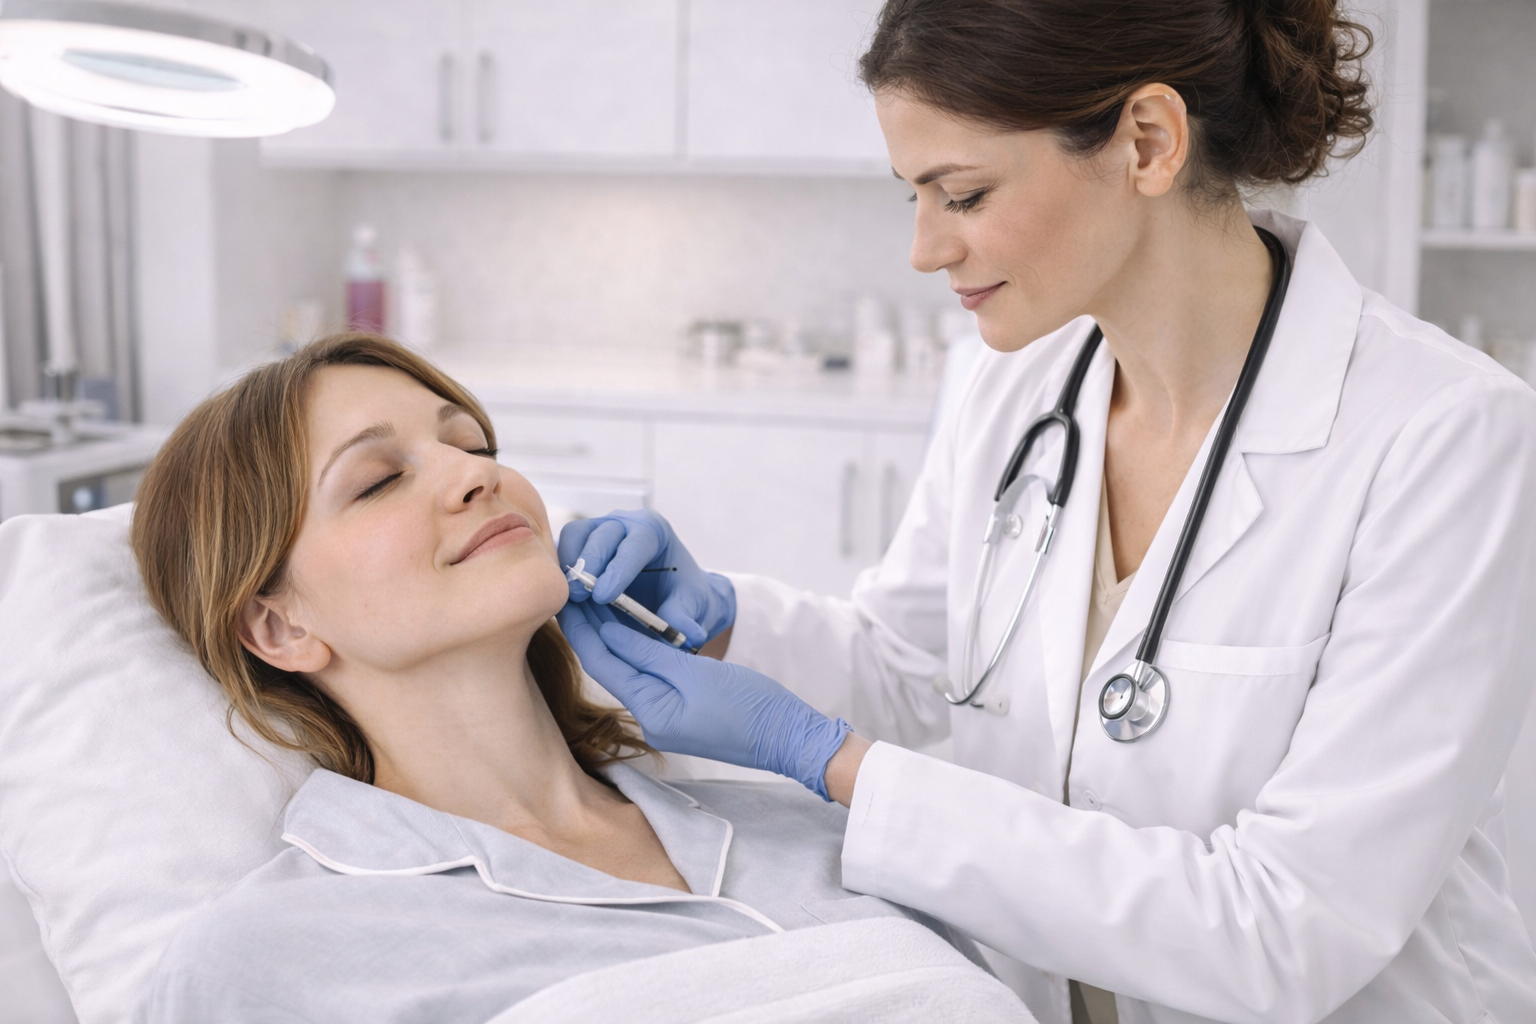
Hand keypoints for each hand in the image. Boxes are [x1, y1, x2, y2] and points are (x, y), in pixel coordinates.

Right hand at [558, 509, 734, 649]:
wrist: (669, 595)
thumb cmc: (681, 594)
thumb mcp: (692, 605)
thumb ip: (685, 616)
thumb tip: (687, 634)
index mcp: (653, 531)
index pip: (635, 542)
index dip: (619, 568)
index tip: (606, 596)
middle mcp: (623, 525)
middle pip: (601, 534)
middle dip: (590, 564)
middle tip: (580, 596)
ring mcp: (598, 531)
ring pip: (576, 536)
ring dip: (569, 566)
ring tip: (568, 598)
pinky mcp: (579, 546)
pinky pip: (562, 550)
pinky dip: (560, 571)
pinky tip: (561, 598)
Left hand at [558, 601, 849, 798]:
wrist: (790, 738)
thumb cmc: (751, 706)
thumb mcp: (696, 673)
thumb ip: (650, 652)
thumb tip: (607, 630)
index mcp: (652, 713)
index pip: (603, 664)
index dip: (582, 628)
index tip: (567, 596)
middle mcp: (651, 721)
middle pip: (610, 668)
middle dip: (591, 630)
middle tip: (573, 591)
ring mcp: (665, 721)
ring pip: (627, 672)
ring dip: (610, 638)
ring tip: (593, 602)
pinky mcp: (680, 715)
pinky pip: (647, 679)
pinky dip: (635, 652)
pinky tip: (627, 630)